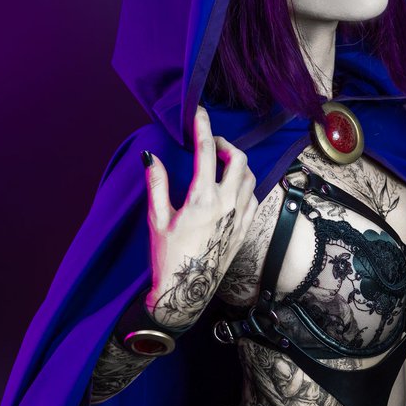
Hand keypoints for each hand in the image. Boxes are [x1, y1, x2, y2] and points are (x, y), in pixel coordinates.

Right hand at [142, 106, 257, 330]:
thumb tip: (151, 156)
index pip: (207, 151)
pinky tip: (233, 187)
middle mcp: (227, 205)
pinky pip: (254, 197)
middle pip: (238, 159)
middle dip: (225, 144)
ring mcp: (240, 217)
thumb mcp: (157, 220)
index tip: (199, 112)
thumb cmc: (168, 257)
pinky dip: (246, 185)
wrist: (187, 292)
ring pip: (250, 177)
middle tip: (211, 143)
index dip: (203, 126)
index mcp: (202, 199)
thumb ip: (157, 184)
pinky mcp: (246, 229)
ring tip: (221, 163)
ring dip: (237, 164)